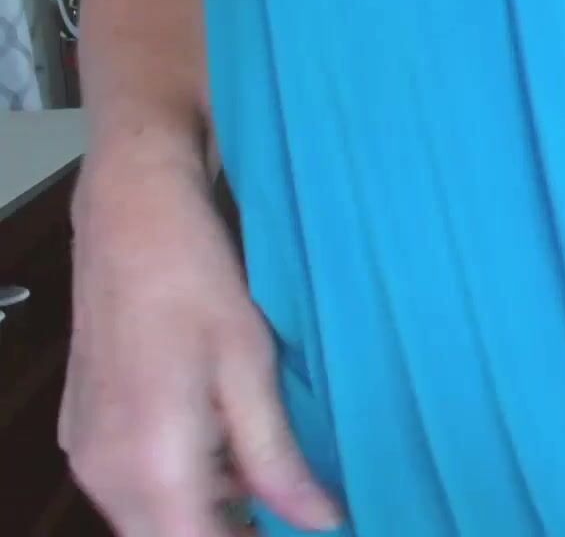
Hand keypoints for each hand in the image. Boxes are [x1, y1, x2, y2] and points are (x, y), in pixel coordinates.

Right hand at [60, 160, 339, 535]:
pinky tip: (227, 445)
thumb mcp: (251, 371)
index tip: (299, 532)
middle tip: (293, 507)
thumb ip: (276, 459)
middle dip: (229, 534)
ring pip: (150, 518)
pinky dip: (181, 482)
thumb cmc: (194, 282)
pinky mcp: (83, 431)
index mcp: (147, 464)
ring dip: (207, 510)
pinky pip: (134, 486)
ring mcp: (86, 452)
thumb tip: (322, 520)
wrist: (131, 219)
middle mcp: (103, 471)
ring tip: (271, 476)